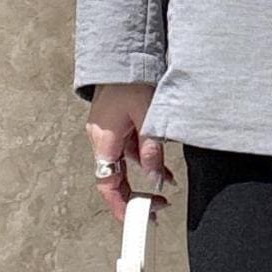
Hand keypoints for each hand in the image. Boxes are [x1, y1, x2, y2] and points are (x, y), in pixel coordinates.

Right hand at [85, 83, 174, 223]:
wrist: (122, 52)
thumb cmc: (130, 79)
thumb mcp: (147, 116)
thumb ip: (152, 149)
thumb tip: (157, 178)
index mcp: (103, 140)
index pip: (108, 185)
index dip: (122, 206)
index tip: (138, 219)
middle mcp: (102, 139)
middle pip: (116, 178)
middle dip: (136, 195)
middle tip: (158, 207)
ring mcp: (109, 132)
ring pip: (127, 162)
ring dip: (147, 172)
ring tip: (169, 183)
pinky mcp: (118, 123)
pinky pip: (130, 148)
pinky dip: (146, 157)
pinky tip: (162, 163)